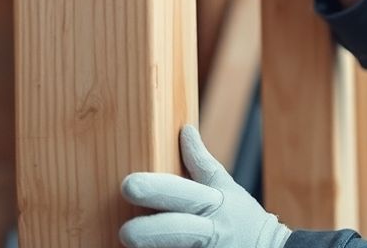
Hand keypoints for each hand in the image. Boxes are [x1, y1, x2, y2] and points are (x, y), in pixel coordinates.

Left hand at [120, 125, 290, 247]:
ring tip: (127, 240)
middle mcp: (212, 230)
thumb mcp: (227, 189)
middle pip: (178, 228)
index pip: (186, 190)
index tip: (129, 185)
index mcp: (215, 202)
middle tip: (126, 231)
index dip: (158, 187)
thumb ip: (202, 164)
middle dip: (151, 229)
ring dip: (153, 245)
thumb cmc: (241, 218)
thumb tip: (185, 130)